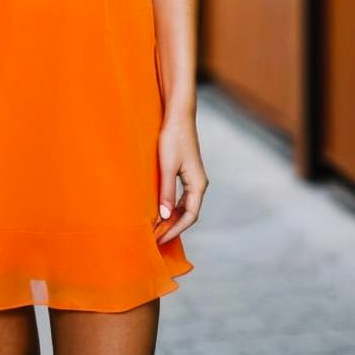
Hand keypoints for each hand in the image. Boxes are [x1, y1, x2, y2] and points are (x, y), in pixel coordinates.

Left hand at [152, 113, 208, 245]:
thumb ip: (166, 192)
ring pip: (185, 205)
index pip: (189, 216)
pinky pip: (181, 196)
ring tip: (156, 228)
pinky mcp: (186, 171)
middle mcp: (199, 183)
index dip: (174, 229)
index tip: (159, 239)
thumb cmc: (173, 138)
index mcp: (198, 184)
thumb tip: (164, 216)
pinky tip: (160, 209)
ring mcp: (193, 177)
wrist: (178, 115)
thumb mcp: (167, 166)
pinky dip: (171, 206)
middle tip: (155, 238)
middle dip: (173, 227)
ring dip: (172, 217)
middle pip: (188, 213)